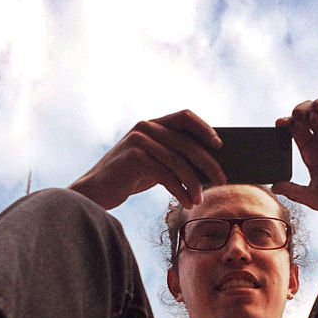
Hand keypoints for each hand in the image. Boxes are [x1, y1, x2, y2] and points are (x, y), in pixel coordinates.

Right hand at [69, 110, 226, 209]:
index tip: (219, 145)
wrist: (95, 191)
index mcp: (152, 124)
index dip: (204, 128)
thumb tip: (210, 167)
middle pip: (187, 142)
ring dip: (194, 183)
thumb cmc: (129, 178)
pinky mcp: (134, 157)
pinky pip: (167, 175)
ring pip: (179, 161)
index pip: (184, 116)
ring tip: (200, 199)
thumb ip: (174, 157)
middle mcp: (146, 127)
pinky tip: (187, 202)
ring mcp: (139, 141)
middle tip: (222, 180)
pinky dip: (180, 191)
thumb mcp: (155, 163)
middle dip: (208, 163)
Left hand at [273, 97, 317, 222]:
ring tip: (317, 122)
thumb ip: (296, 192)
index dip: (286, 122)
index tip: (280, 125)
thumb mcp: (316, 199)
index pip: (295, 129)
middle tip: (302, 121)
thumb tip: (274, 186)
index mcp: (312, 153)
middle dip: (301, 109)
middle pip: (309, 111)